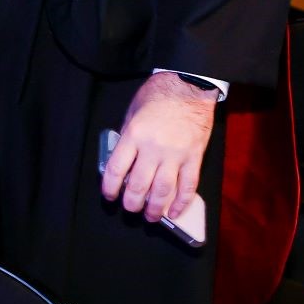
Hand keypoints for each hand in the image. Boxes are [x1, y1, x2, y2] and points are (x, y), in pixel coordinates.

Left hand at [102, 73, 216, 224]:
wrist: (189, 86)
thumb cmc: (158, 95)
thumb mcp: (132, 111)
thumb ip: (128, 136)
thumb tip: (124, 160)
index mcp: (134, 135)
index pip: (117, 169)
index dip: (111, 187)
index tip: (109, 195)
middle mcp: (153, 148)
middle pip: (140, 185)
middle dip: (132, 203)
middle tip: (130, 209)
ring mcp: (175, 155)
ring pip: (164, 190)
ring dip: (155, 208)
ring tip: (150, 217)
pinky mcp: (194, 157)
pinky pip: (188, 186)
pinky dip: (182, 203)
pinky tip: (175, 212)